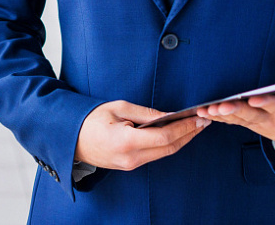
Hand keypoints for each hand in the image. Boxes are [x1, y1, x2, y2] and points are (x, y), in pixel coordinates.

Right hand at [75, 100, 209, 170]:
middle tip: (204, 122)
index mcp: (127, 141)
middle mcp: (131, 157)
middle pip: (169, 148)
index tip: (197, 117)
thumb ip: (145, 113)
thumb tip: (168, 115)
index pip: (165, 136)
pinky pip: (154, 155)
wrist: (70, 139)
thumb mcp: (117, 108)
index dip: (185, 127)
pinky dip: (168, 145)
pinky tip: (176, 134)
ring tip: (194, 127)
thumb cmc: (90, 120)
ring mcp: (131, 164)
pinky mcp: (130, 165)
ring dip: (181, 140)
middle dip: (189, 134)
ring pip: (164, 153)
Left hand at [196, 78, 274, 147]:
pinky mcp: (248, 122)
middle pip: (250, 115)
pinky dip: (217, 118)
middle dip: (234, 111)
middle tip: (218, 107)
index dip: (265, 103)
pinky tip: (202, 113)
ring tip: (204, 111)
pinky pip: (231, 121)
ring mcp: (257, 122)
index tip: (254, 99)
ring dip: (220, 115)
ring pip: (237, 119)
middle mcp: (270, 118)